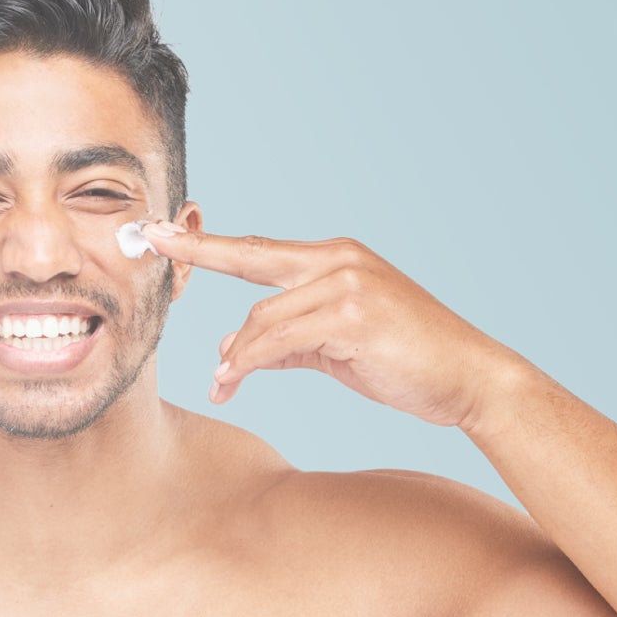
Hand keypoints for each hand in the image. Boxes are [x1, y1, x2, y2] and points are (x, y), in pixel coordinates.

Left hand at [141, 222, 526, 428]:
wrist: (468, 379)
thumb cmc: (406, 363)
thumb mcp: (336, 348)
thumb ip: (288, 341)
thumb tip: (235, 350)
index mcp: (336, 259)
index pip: (260, 248)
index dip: (209, 243)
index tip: (165, 231)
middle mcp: (339, 260)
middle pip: (252, 260)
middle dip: (197, 252)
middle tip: (148, 242)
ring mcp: (347, 284)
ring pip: (262, 318)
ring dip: (234, 356)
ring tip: (222, 385)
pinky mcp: (352, 315)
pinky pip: (279, 341)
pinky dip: (249, 363)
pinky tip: (232, 382)